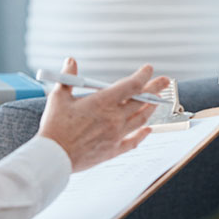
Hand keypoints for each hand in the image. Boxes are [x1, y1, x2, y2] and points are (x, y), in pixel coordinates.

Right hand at [36, 58, 169, 171]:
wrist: (54, 157)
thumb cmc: (54, 127)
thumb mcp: (58, 97)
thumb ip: (68, 78)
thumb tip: (70, 61)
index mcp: (103, 102)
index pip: (132, 85)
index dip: (143, 75)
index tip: (149, 69)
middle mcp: (114, 117)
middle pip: (141, 100)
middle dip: (155, 88)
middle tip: (165, 81)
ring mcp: (116, 135)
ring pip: (141, 119)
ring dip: (151, 108)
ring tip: (157, 101)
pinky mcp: (112, 150)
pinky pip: (133, 141)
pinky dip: (142, 135)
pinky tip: (148, 130)